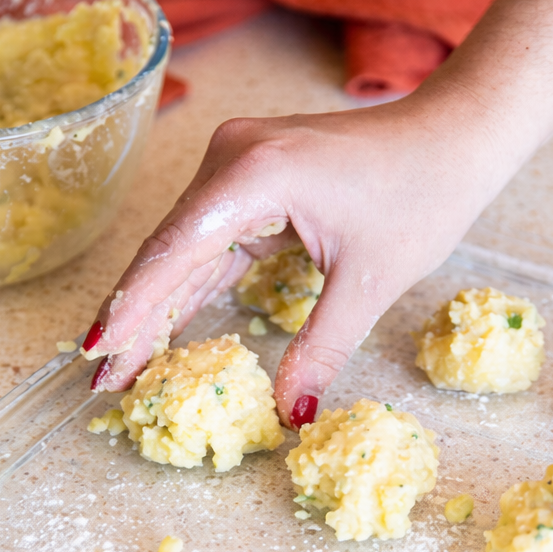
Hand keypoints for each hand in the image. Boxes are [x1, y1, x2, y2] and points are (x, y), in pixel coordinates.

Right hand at [82, 82, 515, 426]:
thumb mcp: (369, 282)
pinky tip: (165, 327)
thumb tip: (293, 415)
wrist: (456, 136)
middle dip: (136, 318)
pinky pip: (211, 241)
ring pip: (184, 249)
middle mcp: (231, 158)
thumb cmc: (424, 192)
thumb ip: (322, 349)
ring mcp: (237, 164)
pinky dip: (191, 286)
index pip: (174, 251)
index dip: (132, 308)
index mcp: (255, 173)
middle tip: (101, 380)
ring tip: (123, 365)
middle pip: (169, 251)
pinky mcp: (251, 180)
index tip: (96, 354)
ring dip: (159, 306)